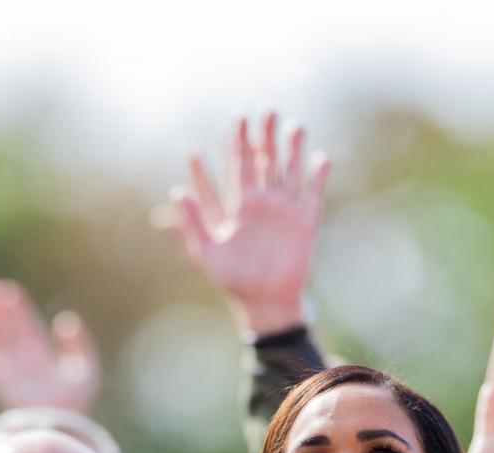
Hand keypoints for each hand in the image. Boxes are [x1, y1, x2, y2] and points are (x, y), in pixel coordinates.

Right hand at [0, 275, 100, 412]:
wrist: (57, 428)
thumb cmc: (74, 403)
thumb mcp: (85, 371)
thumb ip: (79, 345)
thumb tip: (67, 320)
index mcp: (41, 356)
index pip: (27, 326)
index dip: (18, 308)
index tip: (8, 290)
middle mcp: (22, 361)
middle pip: (7, 329)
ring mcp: (9, 371)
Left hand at [155, 113, 329, 335]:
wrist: (262, 301)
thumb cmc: (230, 278)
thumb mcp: (205, 252)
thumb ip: (192, 223)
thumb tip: (172, 194)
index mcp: (238, 205)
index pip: (237, 166)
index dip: (236, 143)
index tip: (236, 118)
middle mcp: (263, 202)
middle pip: (264, 161)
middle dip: (264, 136)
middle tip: (267, 110)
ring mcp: (286, 209)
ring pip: (289, 171)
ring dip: (292, 150)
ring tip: (294, 126)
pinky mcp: (306, 222)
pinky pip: (313, 194)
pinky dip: (317, 177)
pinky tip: (321, 158)